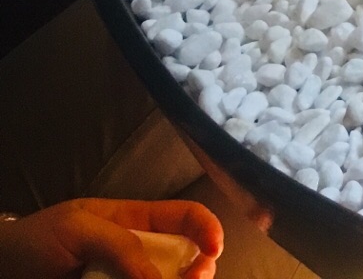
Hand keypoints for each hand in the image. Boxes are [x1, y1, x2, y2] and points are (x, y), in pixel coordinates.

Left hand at [0, 200, 223, 278]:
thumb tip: (159, 278)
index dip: (208, 229)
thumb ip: (120, 245)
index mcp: (137, 223)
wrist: (0, 271)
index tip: (212, 252)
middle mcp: (139, 255)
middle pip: (188, 260)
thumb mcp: (77, 229)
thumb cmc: (34, 241)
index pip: (186, 217)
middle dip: (198, 270)